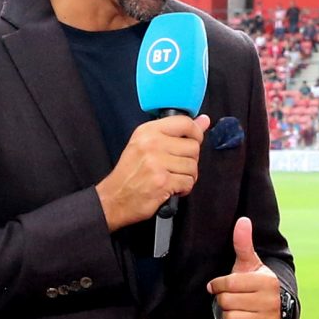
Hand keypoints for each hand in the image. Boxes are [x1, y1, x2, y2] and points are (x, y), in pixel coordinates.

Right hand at [96, 113, 208, 229]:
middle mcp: (152, 143)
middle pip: (193, 147)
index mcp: (148, 131)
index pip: (185, 123)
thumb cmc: (130, 173)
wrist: (114, 198)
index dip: (196, 133)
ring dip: (187, 176)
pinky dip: (184, 188)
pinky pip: (188, 182)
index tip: (194, 141)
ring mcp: (157, 163)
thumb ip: (176, 132)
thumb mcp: (146, 144)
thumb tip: (204, 121)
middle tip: (178, 167)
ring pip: (193, 166)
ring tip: (174, 178)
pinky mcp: (162, 182)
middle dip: (190, 160)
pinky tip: (172, 188)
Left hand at [208, 217, 283, 318]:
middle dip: (225, 301)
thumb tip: (242, 220)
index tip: (219, 286)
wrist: (277, 315)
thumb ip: (243, 244)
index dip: (218, 285)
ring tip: (239, 311)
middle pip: (226, 302)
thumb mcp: (250, 265)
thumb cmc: (256, 286)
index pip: (227, 284)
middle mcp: (270, 301)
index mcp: (266, 281)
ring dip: (229, 317)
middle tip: (234, 300)